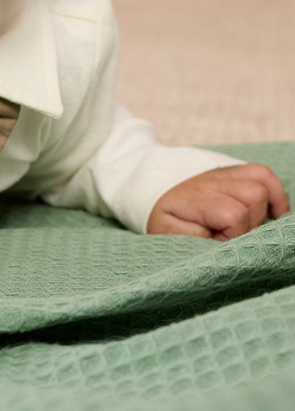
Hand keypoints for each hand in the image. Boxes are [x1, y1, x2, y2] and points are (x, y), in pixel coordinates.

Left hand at [147, 163, 289, 239]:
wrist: (147, 186)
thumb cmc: (162, 216)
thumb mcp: (170, 235)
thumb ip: (199, 243)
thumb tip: (227, 248)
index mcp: (197, 199)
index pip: (233, 214)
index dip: (233, 235)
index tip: (218, 243)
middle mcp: (213, 182)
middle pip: (253, 196)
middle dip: (250, 221)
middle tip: (231, 233)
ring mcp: (223, 175)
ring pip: (261, 183)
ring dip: (262, 206)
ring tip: (253, 224)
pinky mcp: (231, 172)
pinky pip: (262, 173)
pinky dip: (273, 190)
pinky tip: (272, 211)